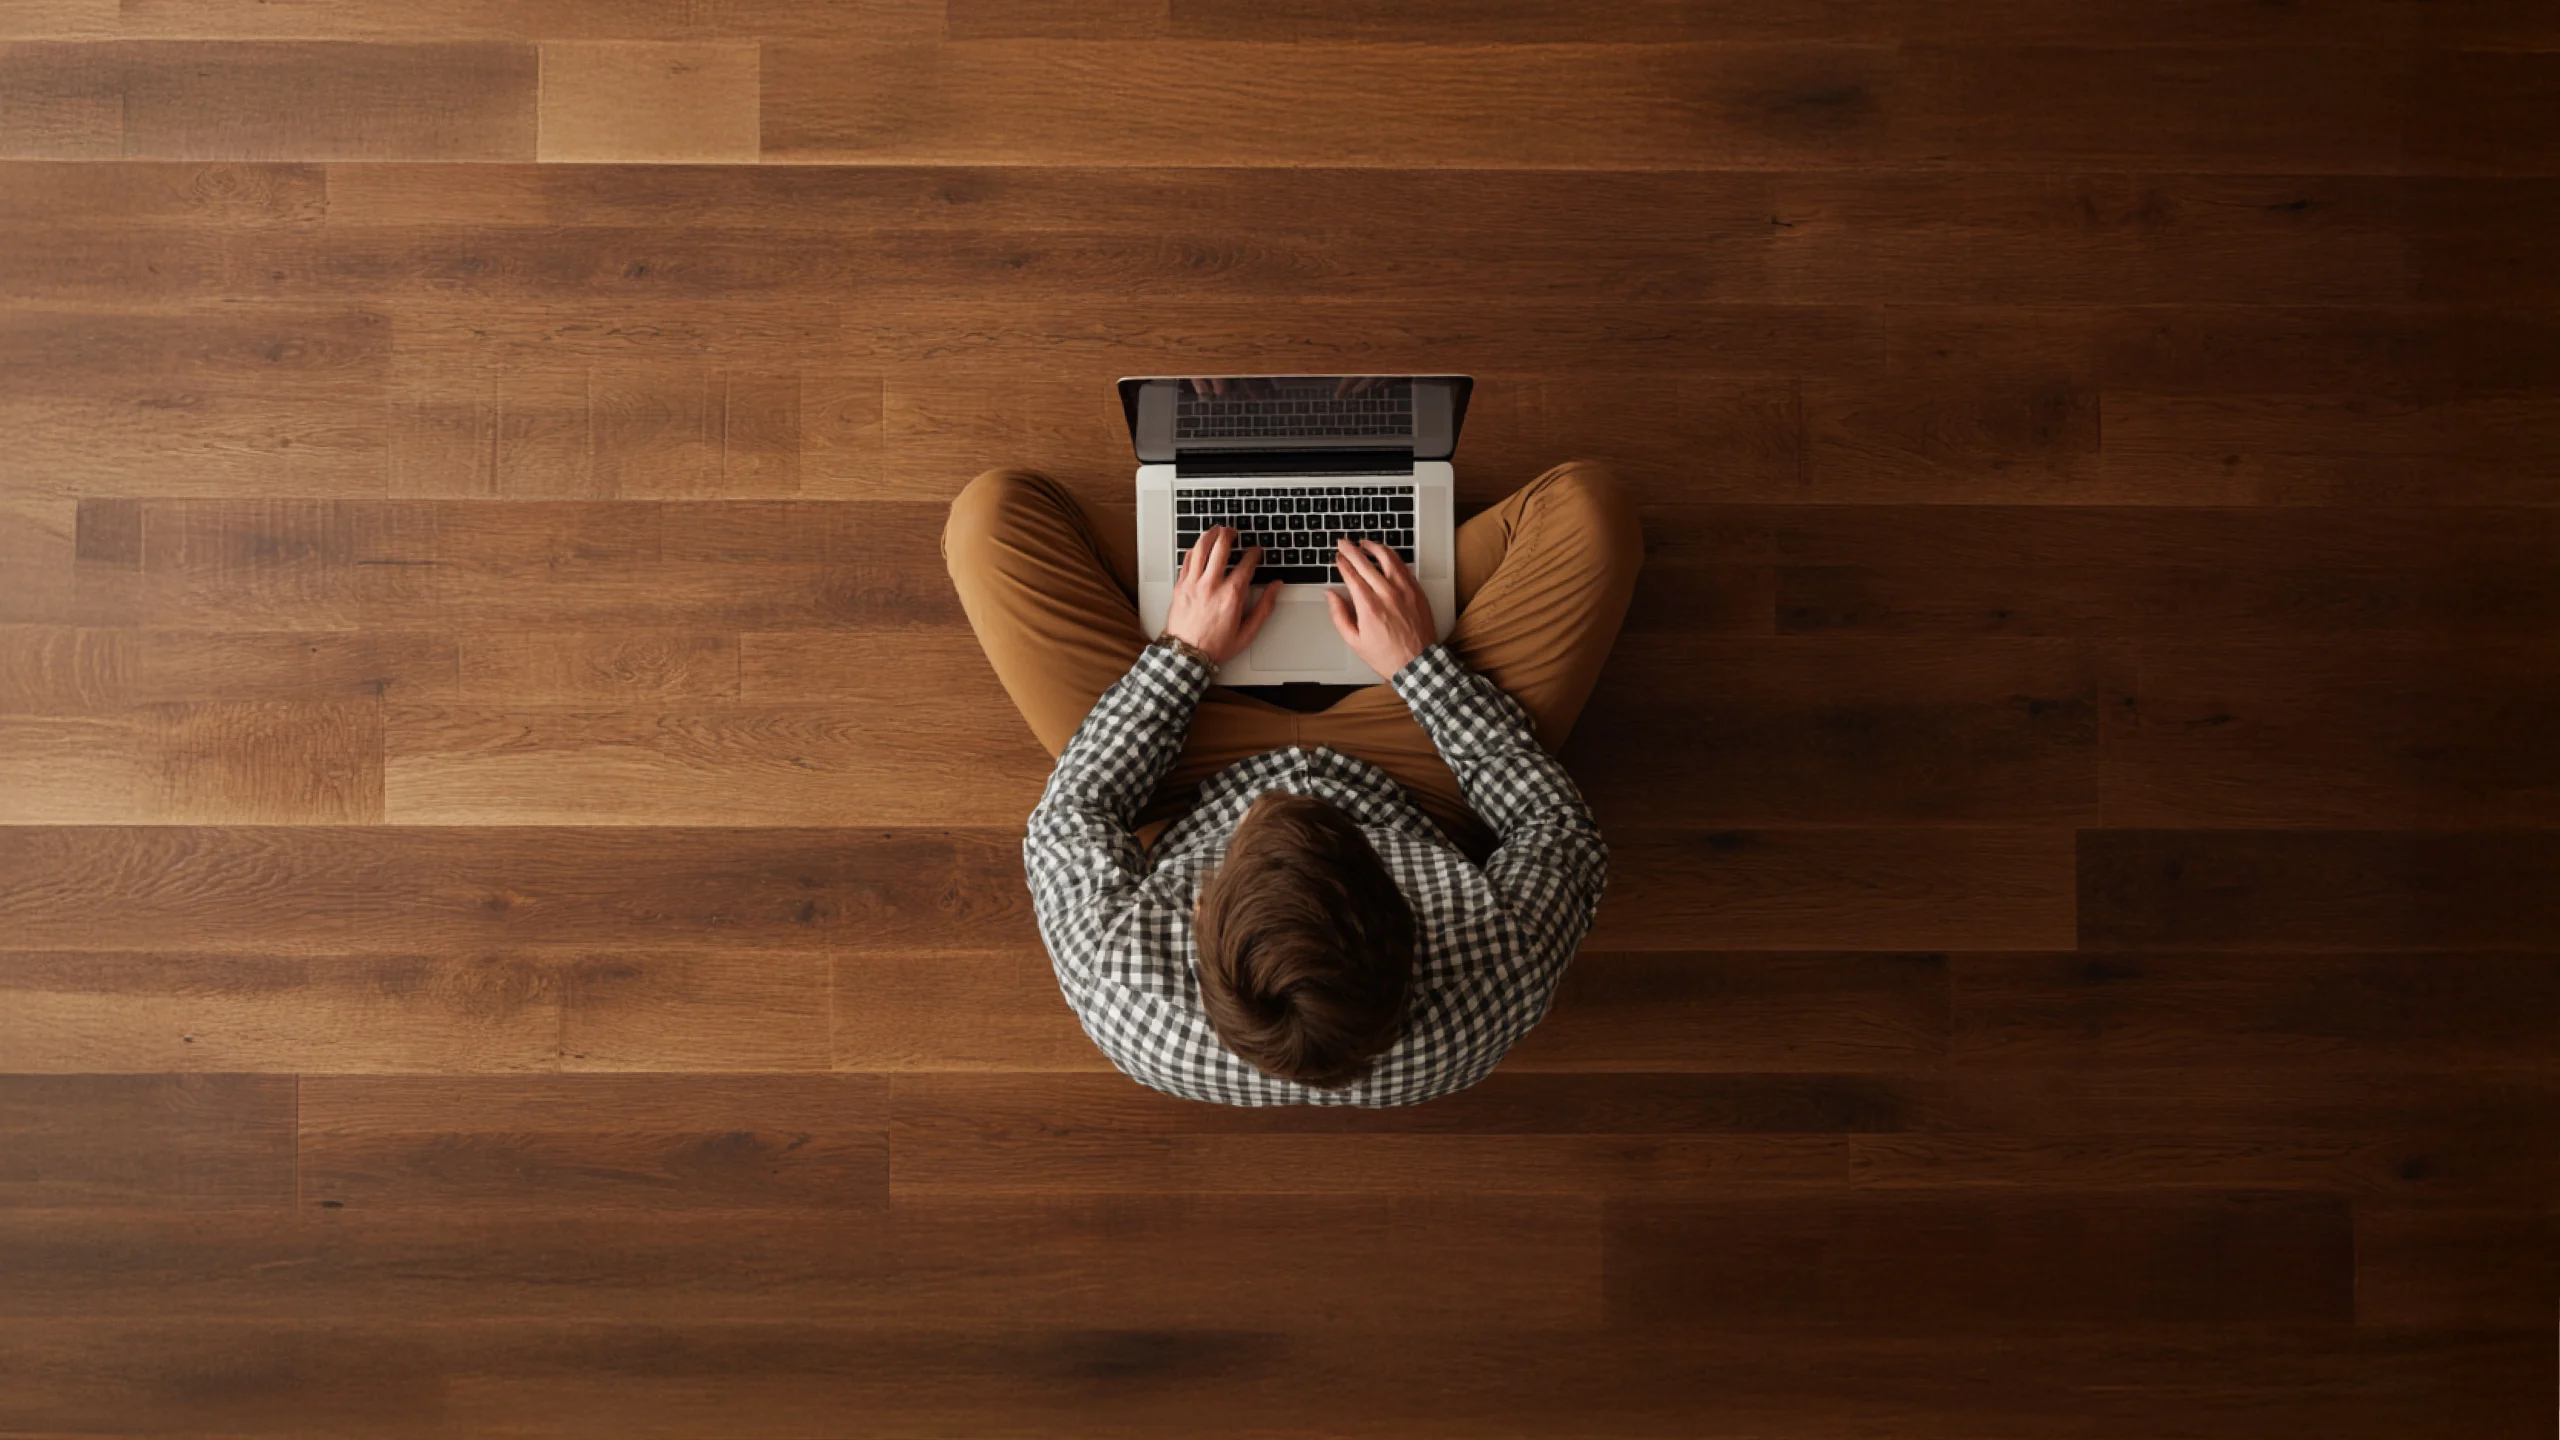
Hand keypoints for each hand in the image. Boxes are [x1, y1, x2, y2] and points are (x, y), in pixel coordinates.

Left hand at [1163, 525, 1280, 664]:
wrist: (1186, 655)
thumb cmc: (1216, 646)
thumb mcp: (1248, 632)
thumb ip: (1265, 607)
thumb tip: (1276, 587)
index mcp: (1231, 595)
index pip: (1246, 563)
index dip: (1254, 553)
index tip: (1256, 551)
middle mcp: (1211, 585)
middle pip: (1220, 547)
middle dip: (1229, 534)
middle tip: (1234, 532)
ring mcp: (1193, 583)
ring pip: (1200, 548)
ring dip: (1210, 535)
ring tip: (1216, 530)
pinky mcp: (1180, 586)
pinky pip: (1186, 559)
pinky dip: (1194, 550)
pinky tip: (1199, 547)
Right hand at [1324, 538, 1434, 677]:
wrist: (1417, 663)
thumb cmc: (1386, 656)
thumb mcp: (1354, 641)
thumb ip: (1339, 615)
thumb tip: (1331, 595)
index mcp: (1369, 607)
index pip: (1352, 575)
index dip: (1343, 563)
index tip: (1337, 557)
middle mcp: (1387, 594)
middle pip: (1366, 563)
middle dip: (1352, 550)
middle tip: (1344, 543)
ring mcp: (1405, 591)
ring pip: (1388, 559)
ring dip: (1374, 547)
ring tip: (1365, 543)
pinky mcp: (1417, 591)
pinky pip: (1404, 567)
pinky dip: (1393, 557)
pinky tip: (1386, 554)